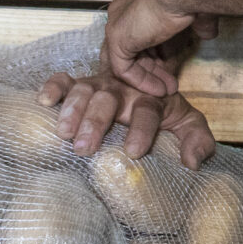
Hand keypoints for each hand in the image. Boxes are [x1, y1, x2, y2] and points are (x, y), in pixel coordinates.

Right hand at [35, 70, 216, 166]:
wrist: (148, 91)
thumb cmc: (165, 116)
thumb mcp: (188, 124)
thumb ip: (198, 140)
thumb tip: (192, 162)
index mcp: (151, 99)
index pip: (147, 111)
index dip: (142, 130)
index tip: (134, 152)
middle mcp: (124, 90)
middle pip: (109, 100)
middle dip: (97, 122)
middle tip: (85, 148)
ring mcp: (101, 85)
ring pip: (85, 90)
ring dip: (73, 109)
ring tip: (64, 132)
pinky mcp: (81, 85)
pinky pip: (66, 81)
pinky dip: (54, 87)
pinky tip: (44, 101)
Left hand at [103, 0, 212, 97]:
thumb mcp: (196, 6)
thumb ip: (197, 21)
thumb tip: (207, 33)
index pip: (142, 23)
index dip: (159, 43)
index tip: (174, 57)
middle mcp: (123, 3)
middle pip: (134, 40)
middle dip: (154, 63)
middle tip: (171, 80)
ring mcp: (117, 20)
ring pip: (129, 55)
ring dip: (149, 75)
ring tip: (168, 88)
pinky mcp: (117, 38)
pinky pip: (124, 67)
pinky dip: (141, 81)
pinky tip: (159, 89)